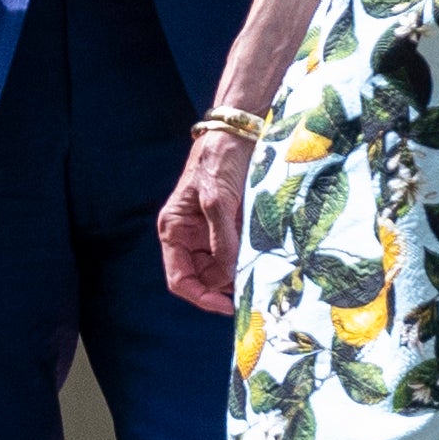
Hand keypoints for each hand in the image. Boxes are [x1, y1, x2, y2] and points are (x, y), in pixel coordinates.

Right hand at [160, 128, 257, 311]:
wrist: (240, 132)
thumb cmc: (219, 161)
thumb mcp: (218, 201)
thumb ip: (222, 240)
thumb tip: (229, 275)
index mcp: (174, 230)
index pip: (180, 280)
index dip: (202, 298)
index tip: (228, 307)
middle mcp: (189, 235)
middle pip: (205, 277)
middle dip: (226, 284)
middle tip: (253, 285)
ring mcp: (209, 231)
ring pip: (223, 267)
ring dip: (240, 269)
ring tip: (260, 267)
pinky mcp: (229, 225)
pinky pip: (237, 252)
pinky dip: (249, 256)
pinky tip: (264, 254)